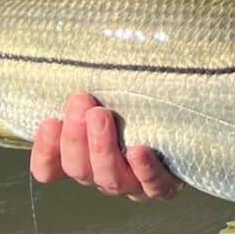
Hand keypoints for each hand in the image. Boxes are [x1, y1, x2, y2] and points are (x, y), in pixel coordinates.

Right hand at [29, 91, 179, 199]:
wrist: (187, 125)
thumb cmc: (136, 101)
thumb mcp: (107, 93)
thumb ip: (87, 88)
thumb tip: (71, 48)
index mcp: (83, 157)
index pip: (51, 168)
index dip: (46, 151)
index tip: (49, 122)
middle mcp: (103, 174)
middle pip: (79, 169)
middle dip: (75, 137)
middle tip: (81, 102)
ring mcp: (132, 184)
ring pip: (109, 179)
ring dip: (101, 148)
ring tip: (101, 115)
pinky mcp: (162, 185)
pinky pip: (152, 185)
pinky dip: (144, 169)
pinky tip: (139, 150)